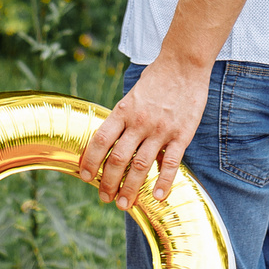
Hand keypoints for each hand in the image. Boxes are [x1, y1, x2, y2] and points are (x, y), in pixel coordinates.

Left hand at [78, 60, 209, 209]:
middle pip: (118, 159)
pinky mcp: (182, 134)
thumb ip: (122, 118)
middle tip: (105, 198)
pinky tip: (158, 196)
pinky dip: (164, 182)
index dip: (90, 161)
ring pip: (141, 166)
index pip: (100, 140)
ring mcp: (161, 129)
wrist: (184, 64)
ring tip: (125, 205)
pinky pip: (171, 163)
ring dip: (131, 188)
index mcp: (123, 110)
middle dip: (108, 182)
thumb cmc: (156, 79)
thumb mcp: (132, 95)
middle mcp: (139, 122)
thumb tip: (108, 141)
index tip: (85, 177)